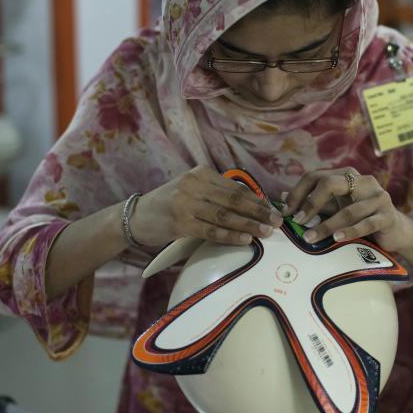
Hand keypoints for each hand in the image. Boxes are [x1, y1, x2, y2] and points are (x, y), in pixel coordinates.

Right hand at [131, 167, 282, 246]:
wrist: (135, 216)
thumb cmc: (168, 204)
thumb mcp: (191, 189)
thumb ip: (215, 192)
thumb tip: (250, 203)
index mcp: (200, 173)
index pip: (235, 187)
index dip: (256, 199)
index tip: (273, 208)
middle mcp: (194, 185)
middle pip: (234, 200)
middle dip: (259, 211)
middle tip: (277, 221)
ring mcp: (187, 204)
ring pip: (226, 215)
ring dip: (249, 224)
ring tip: (266, 231)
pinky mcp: (181, 224)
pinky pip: (212, 230)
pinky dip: (231, 235)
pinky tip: (245, 239)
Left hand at [284, 168, 412, 254]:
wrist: (396, 231)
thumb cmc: (362, 218)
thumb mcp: (336, 208)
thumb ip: (315, 203)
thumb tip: (282, 198)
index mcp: (348, 176)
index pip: (316, 176)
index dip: (298, 192)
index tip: (286, 211)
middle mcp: (363, 181)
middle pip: (331, 184)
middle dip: (311, 203)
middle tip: (298, 221)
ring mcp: (378, 197)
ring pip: (348, 210)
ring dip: (326, 225)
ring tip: (310, 237)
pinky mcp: (388, 215)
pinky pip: (366, 223)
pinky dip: (350, 231)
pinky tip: (337, 238)